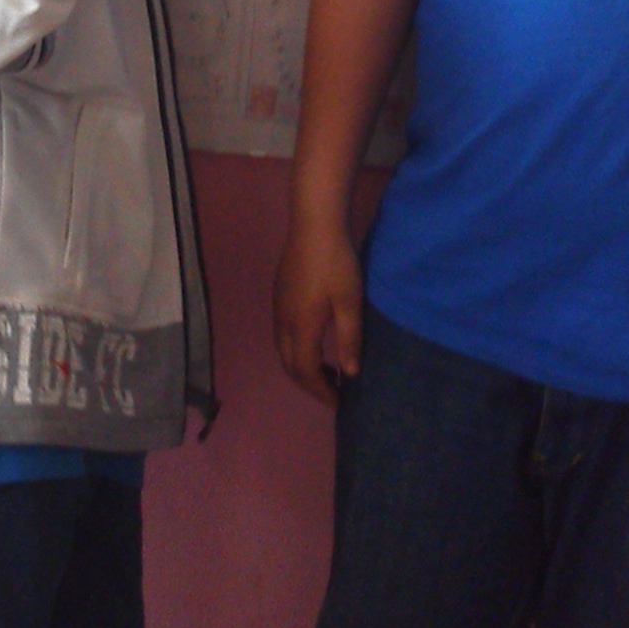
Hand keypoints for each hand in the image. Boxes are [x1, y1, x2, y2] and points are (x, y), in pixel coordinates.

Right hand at [273, 212, 364, 407]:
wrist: (313, 225)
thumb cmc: (336, 263)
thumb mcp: (350, 303)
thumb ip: (349, 339)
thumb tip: (350, 374)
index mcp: (301, 327)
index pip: (306, 371)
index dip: (322, 391)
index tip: (340, 402)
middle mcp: (283, 322)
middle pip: (290, 365)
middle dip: (310, 384)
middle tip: (334, 391)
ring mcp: (278, 308)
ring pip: (284, 351)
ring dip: (302, 367)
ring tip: (328, 371)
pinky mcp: (279, 296)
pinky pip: (283, 336)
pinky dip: (297, 350)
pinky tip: (315, 343)